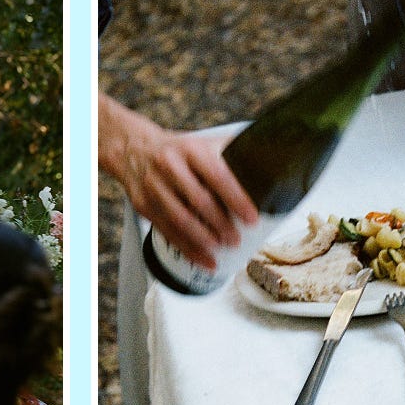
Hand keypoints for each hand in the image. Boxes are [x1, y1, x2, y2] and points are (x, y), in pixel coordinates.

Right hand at [117, 120, 257, 271]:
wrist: (132, 148)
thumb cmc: (178, 150)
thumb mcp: (202, 143)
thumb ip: (232, 152)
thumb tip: (272, 162)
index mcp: (191, 149)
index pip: (216, 175)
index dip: (236, 199)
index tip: (252, 218)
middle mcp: (169, 166)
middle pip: (198, 201)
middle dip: (221, 224)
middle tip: (237, 239)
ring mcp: (153, 187)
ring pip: (180, 220)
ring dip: (203, 240)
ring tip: (222, 250)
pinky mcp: (143, 206)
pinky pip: (167, 232)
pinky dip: (187, 250)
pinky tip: (205, 260)